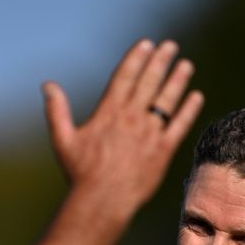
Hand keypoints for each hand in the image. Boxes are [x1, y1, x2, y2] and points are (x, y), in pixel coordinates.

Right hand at [43, 39, 202, 217]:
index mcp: (109, 113)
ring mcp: (149, 133)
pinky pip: (180, 125)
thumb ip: (57, 110)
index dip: (136, 58)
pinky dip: (189, 110)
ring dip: (177, 80)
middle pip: (149, 82)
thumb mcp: (63, 140)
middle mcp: (131, 118)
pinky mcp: (163, 151)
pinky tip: (196, 97)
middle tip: (170, 46)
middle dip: (160, 61)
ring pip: (167, 100)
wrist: (103, 201)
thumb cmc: (81, 173)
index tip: (146, 44)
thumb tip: (47, 85)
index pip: (125, 77)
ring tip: (186, 65)